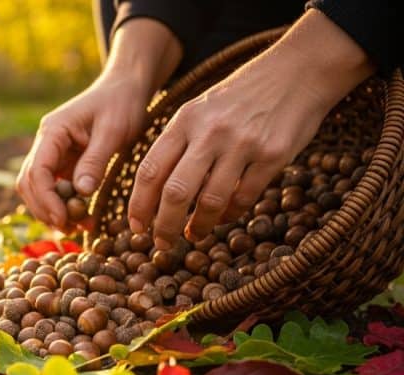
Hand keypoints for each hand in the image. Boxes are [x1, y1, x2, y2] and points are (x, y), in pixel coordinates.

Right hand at [16, 18, 181, 229]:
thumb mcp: (113, 131)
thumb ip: (95, 160)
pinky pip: (55, 188)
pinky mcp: (64, 162)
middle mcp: (46, 143)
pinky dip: (64, 205)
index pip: (36, 171)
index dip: (45, 199)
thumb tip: (80, 192)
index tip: (63, 218)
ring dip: (52, 210)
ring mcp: (53, 153)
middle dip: (45, 209)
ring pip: (38, 189)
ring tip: (78, 227)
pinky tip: (83, 217)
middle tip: (69, 229)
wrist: (127, 87)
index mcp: (53, 131)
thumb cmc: (122, 103)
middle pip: (29, 184)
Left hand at [128, 9, 374, 248]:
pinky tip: (223, 219)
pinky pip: (244, 197)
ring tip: (193, 235)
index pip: (150, 170)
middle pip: (175, 192)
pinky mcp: (273, 155)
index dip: (139, 205)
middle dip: (164, 226)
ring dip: (198, 226)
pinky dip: (230, 215)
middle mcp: (209, 133)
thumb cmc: (240, 97)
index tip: (136, 227)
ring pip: (210, 201)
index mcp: (184, 120)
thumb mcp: (200, 109)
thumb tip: (154, 192)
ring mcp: (242, 144)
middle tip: (162, 245)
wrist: (298, 71)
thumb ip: (178, 144)